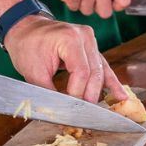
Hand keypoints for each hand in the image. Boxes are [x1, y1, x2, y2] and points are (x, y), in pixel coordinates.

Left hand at [4, 14, 124, 102]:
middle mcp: (84, 36)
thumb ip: (49, 93)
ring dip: (101, 91)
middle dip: (89, 96)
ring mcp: (90, 39)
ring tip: (107, 112)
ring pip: (101, 70)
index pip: (82, 73)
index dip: (78, 94)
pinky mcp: (91, 46)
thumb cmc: (26, 47)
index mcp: (70, 38)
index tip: (71, 111)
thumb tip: (62, 114)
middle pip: (94, 72)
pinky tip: (120, 94)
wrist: (25, 28)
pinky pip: (101, 65)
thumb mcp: (33, 72)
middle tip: (83, 116)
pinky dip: (109, 81)